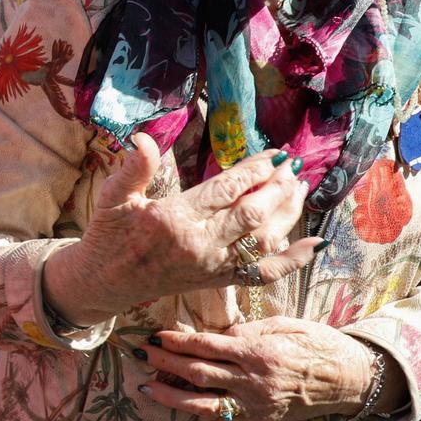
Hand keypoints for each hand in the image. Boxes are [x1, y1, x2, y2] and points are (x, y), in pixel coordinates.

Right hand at [50, 137, 319, 323]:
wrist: (104, 282)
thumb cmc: (108, 235)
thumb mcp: (112, 197)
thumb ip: (133, 168)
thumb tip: (141, 138)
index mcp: (173, 218)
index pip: (226, 190)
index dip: (254, 170)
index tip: (275, 154)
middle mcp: (199, 244)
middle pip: (252, 213)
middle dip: (277, 186)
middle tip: (292, 165)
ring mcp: (212, 265)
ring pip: (264, 240)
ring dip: (289, 213)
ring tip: (300, 187)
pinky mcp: (218, 280)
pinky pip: (264, 274)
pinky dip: (292, 260)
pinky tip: (315, 244)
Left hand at [142, 317, 378, 420]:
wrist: (351, 379)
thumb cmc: (318, 344)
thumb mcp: (284, 325)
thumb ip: (247, 330)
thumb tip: (217, 333)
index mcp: (258, 351)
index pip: (205, 345)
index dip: (175, 341)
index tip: (154, 335)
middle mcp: (252, 379)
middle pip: (196, 370)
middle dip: (164, 361)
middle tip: (139, 351)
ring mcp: (255, 402)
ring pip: (201, 400)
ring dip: (169, 392)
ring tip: (144, 384)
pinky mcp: (259, 417)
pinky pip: (219, 414)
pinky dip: (192, 408)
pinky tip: (173, 401)